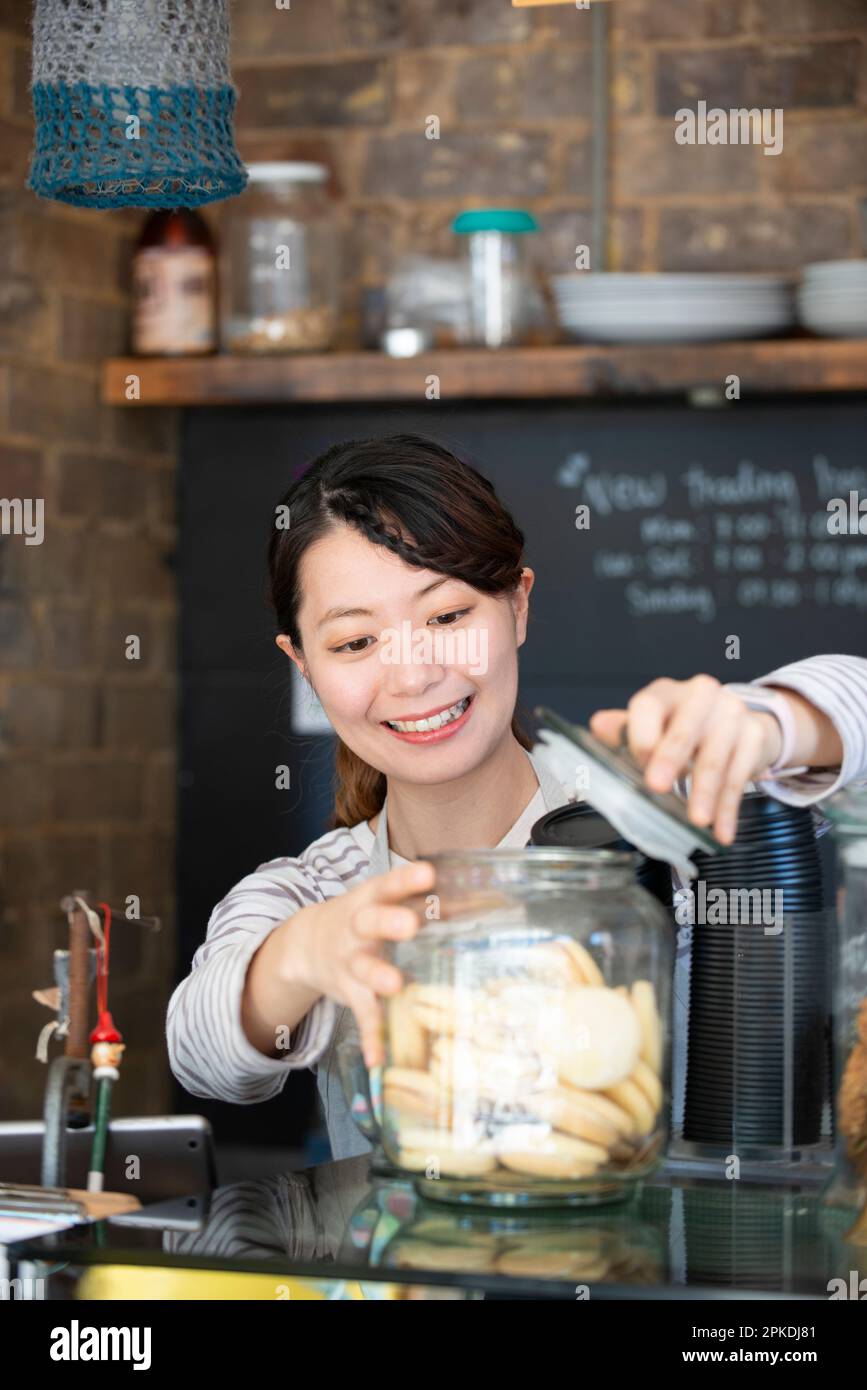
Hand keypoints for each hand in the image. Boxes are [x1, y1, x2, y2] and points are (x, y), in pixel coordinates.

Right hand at [294, 860, 434, 1068]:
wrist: (307, 944)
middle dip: (388, 922)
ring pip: (363, 968)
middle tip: (410, 924)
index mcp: (369, 901)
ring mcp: (350, 962)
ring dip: (378, 976)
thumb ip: (424, 902)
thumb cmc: (364, 919)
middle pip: (368, 922)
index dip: (406, 880)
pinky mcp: (350, 993)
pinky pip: (362, 1015)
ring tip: (396, 985)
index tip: (428, 874)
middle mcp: (356, 930)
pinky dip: (370, 1037)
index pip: (387, 885)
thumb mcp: (384, 903)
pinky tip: (378, 1058)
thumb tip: (480, 899)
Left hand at [589, 674, 784, 845]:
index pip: (649, 706)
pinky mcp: (753, 735)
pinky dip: (729, 808)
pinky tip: (722, 830)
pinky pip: (740, 776)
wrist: (737, 722)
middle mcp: (700, 695)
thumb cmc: (685, 727)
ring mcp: (731, 713)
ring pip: (715, 757)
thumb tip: (597, 727)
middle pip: (685, 728)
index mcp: (666, 693)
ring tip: (696, 821)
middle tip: (658, 787)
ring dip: (705, 793)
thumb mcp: (653, 726)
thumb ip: (624, 729)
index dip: (642, 735)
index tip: (639, 762)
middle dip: (671, 759)